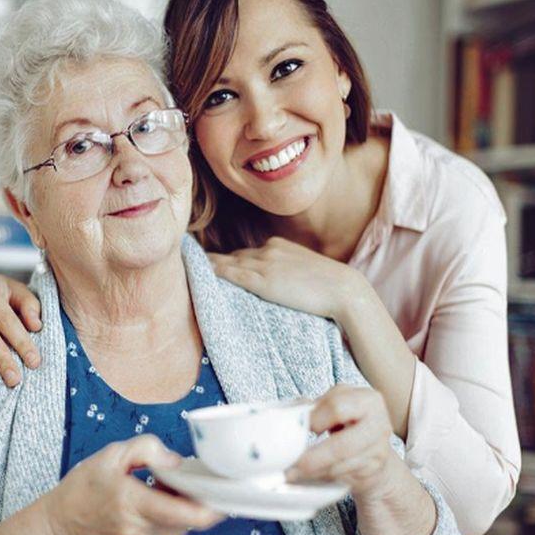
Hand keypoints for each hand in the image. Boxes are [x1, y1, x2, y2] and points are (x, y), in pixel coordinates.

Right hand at [45, 435, 225, 534]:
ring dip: (185, 509)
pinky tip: (158, 501)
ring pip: (181, 528)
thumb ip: (147, 449)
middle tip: (201, 481)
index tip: (226, 491)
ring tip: (170, 488)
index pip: (187, 513)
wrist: (59, 528)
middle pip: (190, 522)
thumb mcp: (110, 455)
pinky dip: (171, 517)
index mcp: (132, 502)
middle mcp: (139, 529)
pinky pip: (168, 533)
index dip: (214, 507)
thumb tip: (177, 461)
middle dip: (201, 502)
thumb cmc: (82, 488)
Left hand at [207, 236, 365, 320]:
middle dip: (217, 260)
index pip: (248, 252)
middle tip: (194, 260)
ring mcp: (264, 264)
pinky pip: (233, 274)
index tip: (216, 262)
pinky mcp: (263, 281)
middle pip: (235, 255)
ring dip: (210, 264)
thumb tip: (283, 282)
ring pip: (230, 263)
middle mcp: (268, 250)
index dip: (232, 259)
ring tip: (190, 265)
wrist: (343, 289)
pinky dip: (216, 272)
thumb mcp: (306, 269)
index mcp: (279, 245)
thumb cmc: (331, 284)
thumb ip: (290, 270)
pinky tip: (203, 273)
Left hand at [285, 384, 395, 500]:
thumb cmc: (350, 421)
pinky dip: (321, 478)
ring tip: (291, 473)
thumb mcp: (338, 403)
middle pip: (341, 446)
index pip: (337, 408)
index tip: (297, 428)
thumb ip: (318, 407)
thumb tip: (291, 415)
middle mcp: (378, 426)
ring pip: (340, 467)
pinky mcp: (373, 472)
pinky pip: (342, 478)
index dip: (314, 419)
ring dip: (312, 472)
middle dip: (312, 458)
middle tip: (289, 465)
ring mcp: (378, 452)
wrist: (376, 448)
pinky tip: (306, 477)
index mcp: (369, 400)